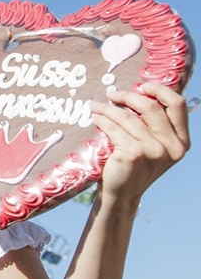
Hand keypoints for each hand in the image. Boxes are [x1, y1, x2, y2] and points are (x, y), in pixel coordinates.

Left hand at [93, 82, 189, 201]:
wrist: (122, 193)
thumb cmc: (135, 165)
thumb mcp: (154, 146)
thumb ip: (155, 125)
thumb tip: (141, 92)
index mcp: (182, 141)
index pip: (177, 105)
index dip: (160, 90)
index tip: (142, 86)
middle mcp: (172, 146)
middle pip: (151, 107)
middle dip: (128, 96)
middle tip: (112, 94)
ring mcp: (154, 151)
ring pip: (128, 117)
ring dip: (108, 108)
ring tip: (96, 107)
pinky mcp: (133, 154)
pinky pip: (114, 128)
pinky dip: (102, 120)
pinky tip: (96, 119)